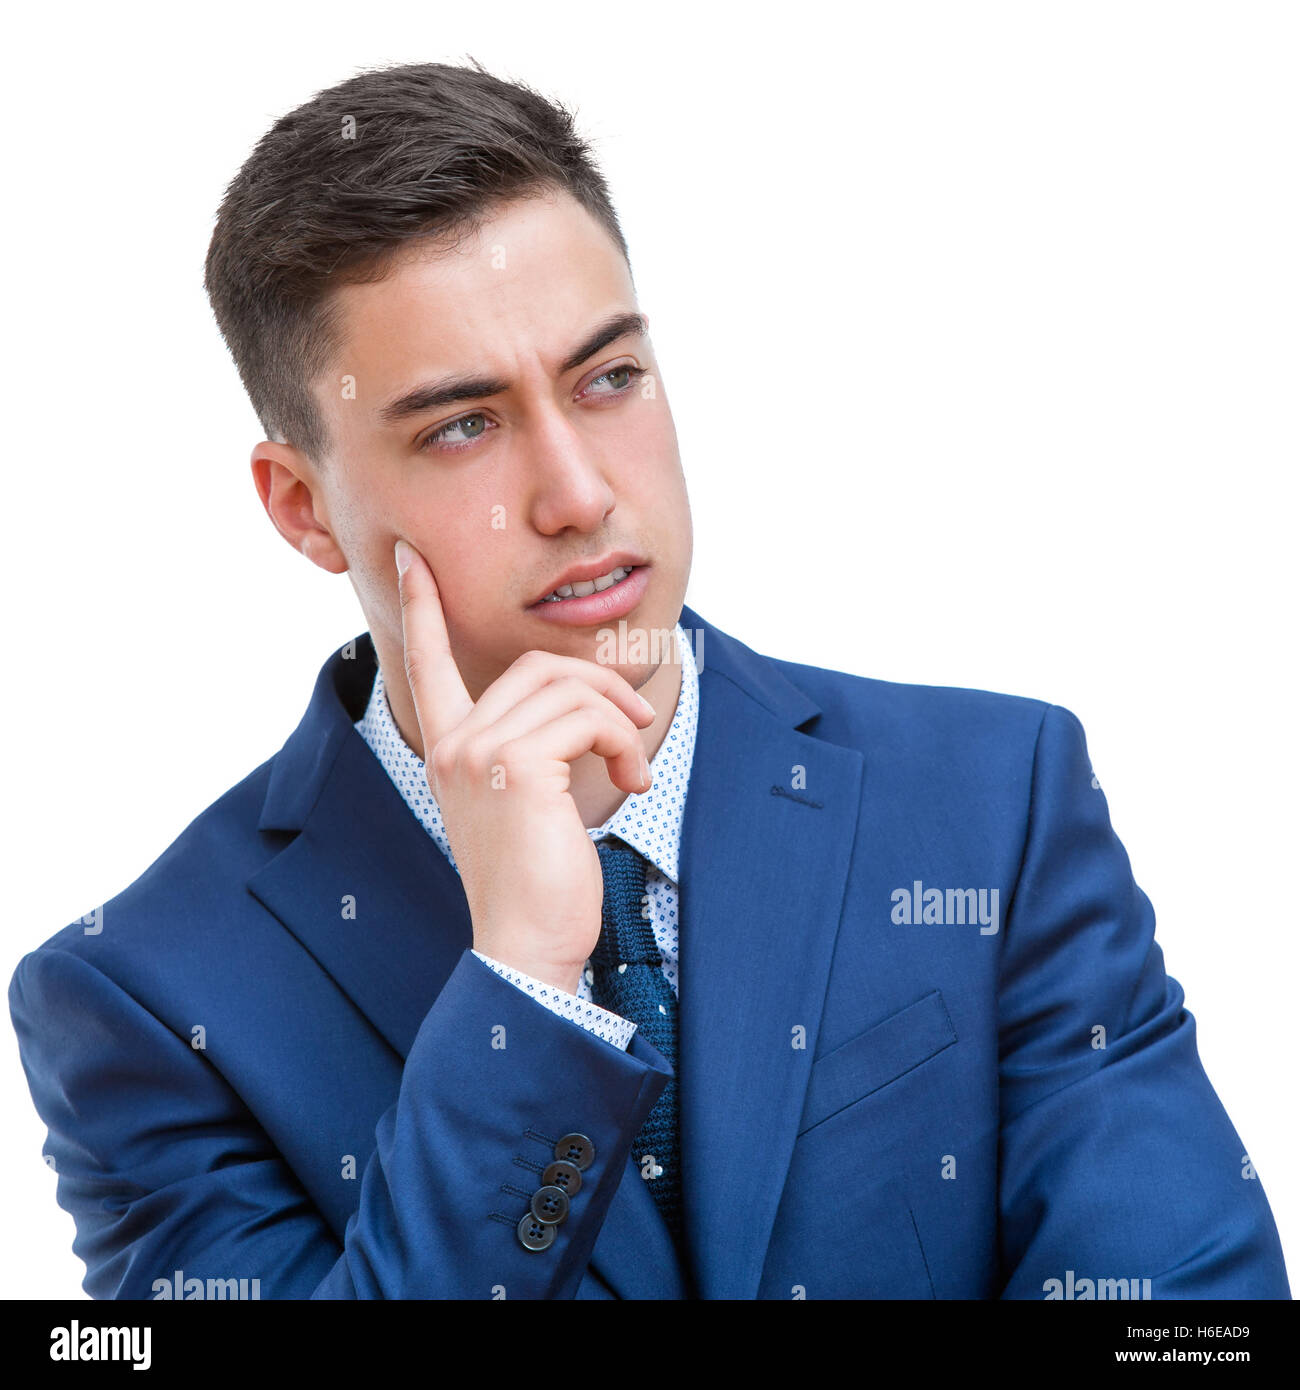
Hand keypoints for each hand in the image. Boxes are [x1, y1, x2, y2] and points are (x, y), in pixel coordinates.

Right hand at [394, 539, 654, 992]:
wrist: (529, 944)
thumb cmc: (539, 878)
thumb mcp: (529, 799)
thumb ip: (534, 744)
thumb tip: (587, 699)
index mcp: (449, 749)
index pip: (426, 662)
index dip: (422, 606)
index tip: (411, 558)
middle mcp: (453, 744)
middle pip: (537, 666)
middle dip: (601, 686)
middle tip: (636, 722)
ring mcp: (478, 752)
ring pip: (569, 687)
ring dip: (620, 720)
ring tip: (634, 769)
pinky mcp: (516, 767)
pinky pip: (590, 719)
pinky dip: (624, 743)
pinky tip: (632, 784)